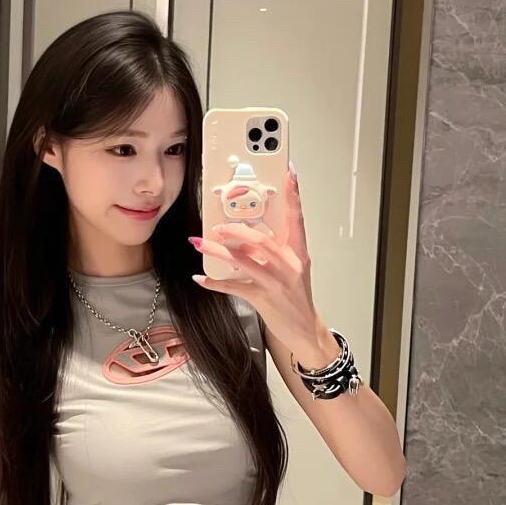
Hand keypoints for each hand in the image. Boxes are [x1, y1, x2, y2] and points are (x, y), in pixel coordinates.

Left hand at [191, 163, 326, 359]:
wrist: (304, 331)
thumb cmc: (296, 298)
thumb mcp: (292, 269)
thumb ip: (274, 251)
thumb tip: (246, 236)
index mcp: (298, 253)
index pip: (297, 218)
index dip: (294, 195)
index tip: (290, 173)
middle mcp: (289, 265)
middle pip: (261, 239)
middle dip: (236, 230)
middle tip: (218, 225)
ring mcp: (277, 282)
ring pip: (244, 260)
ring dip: (219, 250)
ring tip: (201, 242)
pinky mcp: (264, 299)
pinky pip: (234, 287)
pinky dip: (215, 282)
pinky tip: (200, 277)